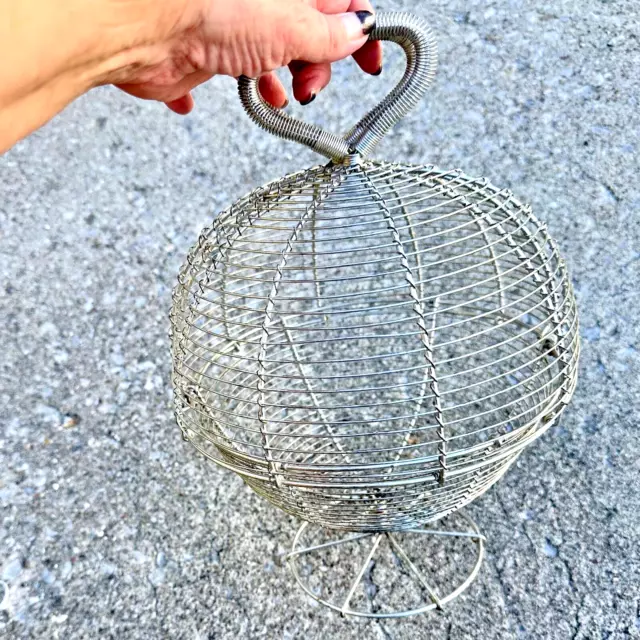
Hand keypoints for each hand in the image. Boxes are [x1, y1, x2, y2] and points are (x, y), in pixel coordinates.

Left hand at [110, 0, 381, 114]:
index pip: (342, 3)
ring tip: (280, 96)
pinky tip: (243, 95)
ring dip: (284, 79)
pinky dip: (243, 86)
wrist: (143, 26)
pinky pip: (234, 68)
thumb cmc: (212, 10)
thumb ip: (330, 33)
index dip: (362, 33)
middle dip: (318, 65)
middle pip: (309, 32)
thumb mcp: (293, 25)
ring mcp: (237, 24)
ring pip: (274, 54)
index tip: (370, 64)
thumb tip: (359, 32)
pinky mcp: (209, 50)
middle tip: (309, 86)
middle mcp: (266, 1)